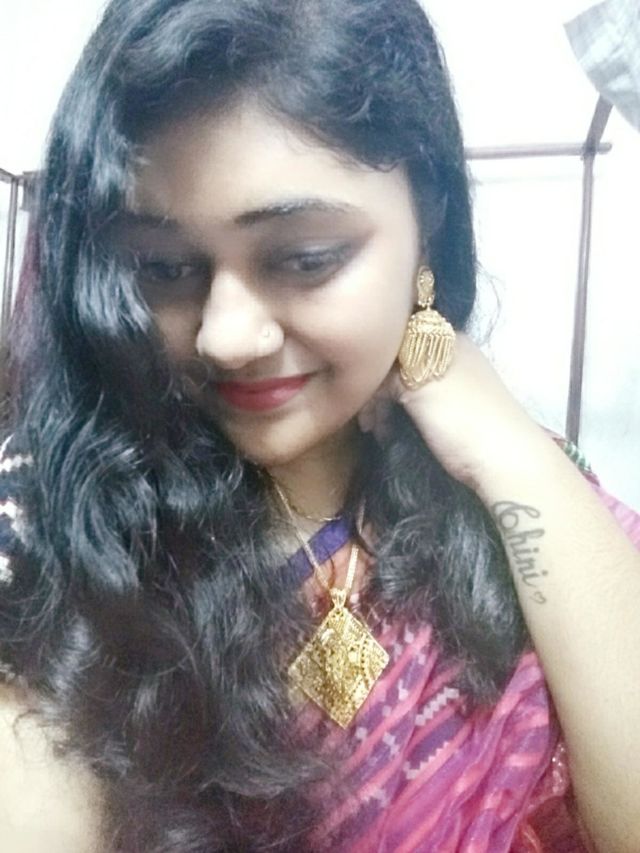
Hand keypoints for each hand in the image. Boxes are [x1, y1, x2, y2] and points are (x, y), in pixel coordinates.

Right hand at [358, 334, 547, 491]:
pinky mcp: (455, 406)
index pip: (394, 334)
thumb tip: (368, 369)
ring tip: (373, 429)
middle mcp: (449, 351)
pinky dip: (400, 413)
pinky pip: (417, 400)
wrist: (504, 459)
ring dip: (385, 403)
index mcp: (443, 337)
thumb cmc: (459, 417)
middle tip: (362, 416)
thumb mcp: (416, 384)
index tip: (354, 386)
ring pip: (406, 382)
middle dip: (375, 386)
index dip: (371, 359)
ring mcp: (454, 379)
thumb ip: (388, 369)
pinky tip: (389, 431)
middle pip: (398, 359)